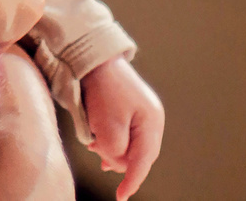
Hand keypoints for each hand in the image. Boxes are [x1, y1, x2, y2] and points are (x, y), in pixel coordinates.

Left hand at [80, 57, 163, 197]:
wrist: (94, 58)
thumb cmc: (103, 90)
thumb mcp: (108, 126)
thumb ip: (115, 151)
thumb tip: (116, 162)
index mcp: (152, 122)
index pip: (144, 161)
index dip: (132, 181)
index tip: (121, 196)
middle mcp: (151, 118)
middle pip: (137, 154)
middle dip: (119, 160)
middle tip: (100, 161)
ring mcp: (142, 112)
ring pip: (128, 144)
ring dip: (111, 148)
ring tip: (95, 145)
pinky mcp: (129, 108)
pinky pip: (123, 132)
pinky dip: (110, 138)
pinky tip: (96, 138)